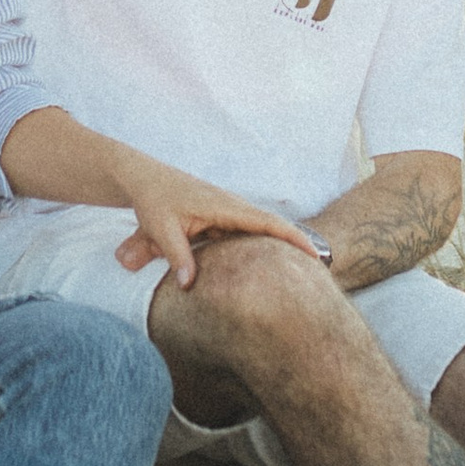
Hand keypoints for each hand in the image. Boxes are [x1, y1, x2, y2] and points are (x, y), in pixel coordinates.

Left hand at [111, 162, 323, 290]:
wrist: (142, 179)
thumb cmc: (154, 200)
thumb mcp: (161, 229)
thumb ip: (177, 256)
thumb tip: (190, 286)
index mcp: (223, 206)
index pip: (266, 223)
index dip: (292, 239)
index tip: (315, 255)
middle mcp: (230, 207)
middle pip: (270, 227)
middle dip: (295, 244)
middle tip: (321, 269)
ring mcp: (226, 212)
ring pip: (257, 231)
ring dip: (278, 245)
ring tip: (302, 270)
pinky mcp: (218, 218)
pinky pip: (243, 234)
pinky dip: (256, 246)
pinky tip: (265, 264)